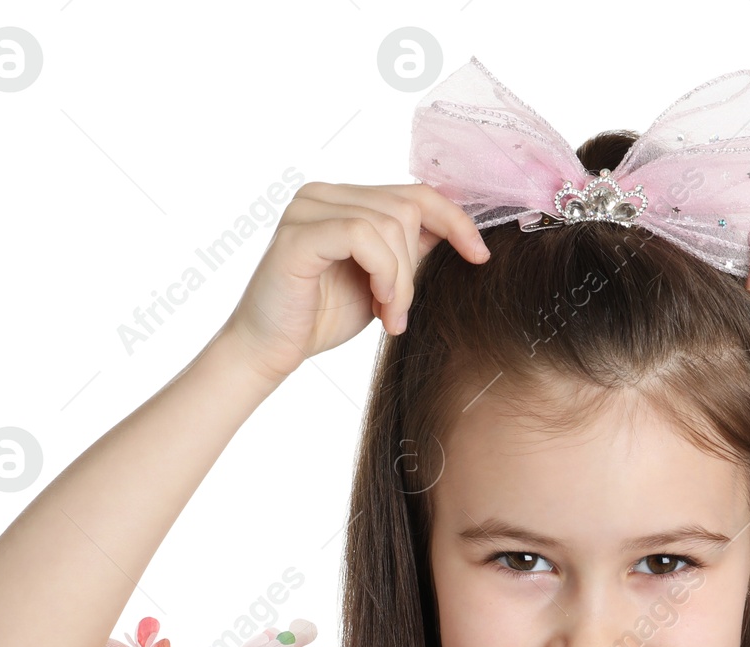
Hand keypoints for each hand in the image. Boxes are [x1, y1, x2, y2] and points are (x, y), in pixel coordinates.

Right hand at [218, 182, 490, 384]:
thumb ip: (408, 251)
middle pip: (407, 207)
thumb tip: (456, 231)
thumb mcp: (382, 280)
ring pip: (390, 223)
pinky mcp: (298, 234)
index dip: (455, 220)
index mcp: (344, 200)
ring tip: (389, 317)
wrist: (269, 351)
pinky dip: (384, 274)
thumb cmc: (321, 318)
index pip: (414, 192)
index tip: (479, 256)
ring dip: (401, 281)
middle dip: (415, 267)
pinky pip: (362, 235)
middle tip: (400, 313)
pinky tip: (380, 306)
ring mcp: (307, 209)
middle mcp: (323, 194)